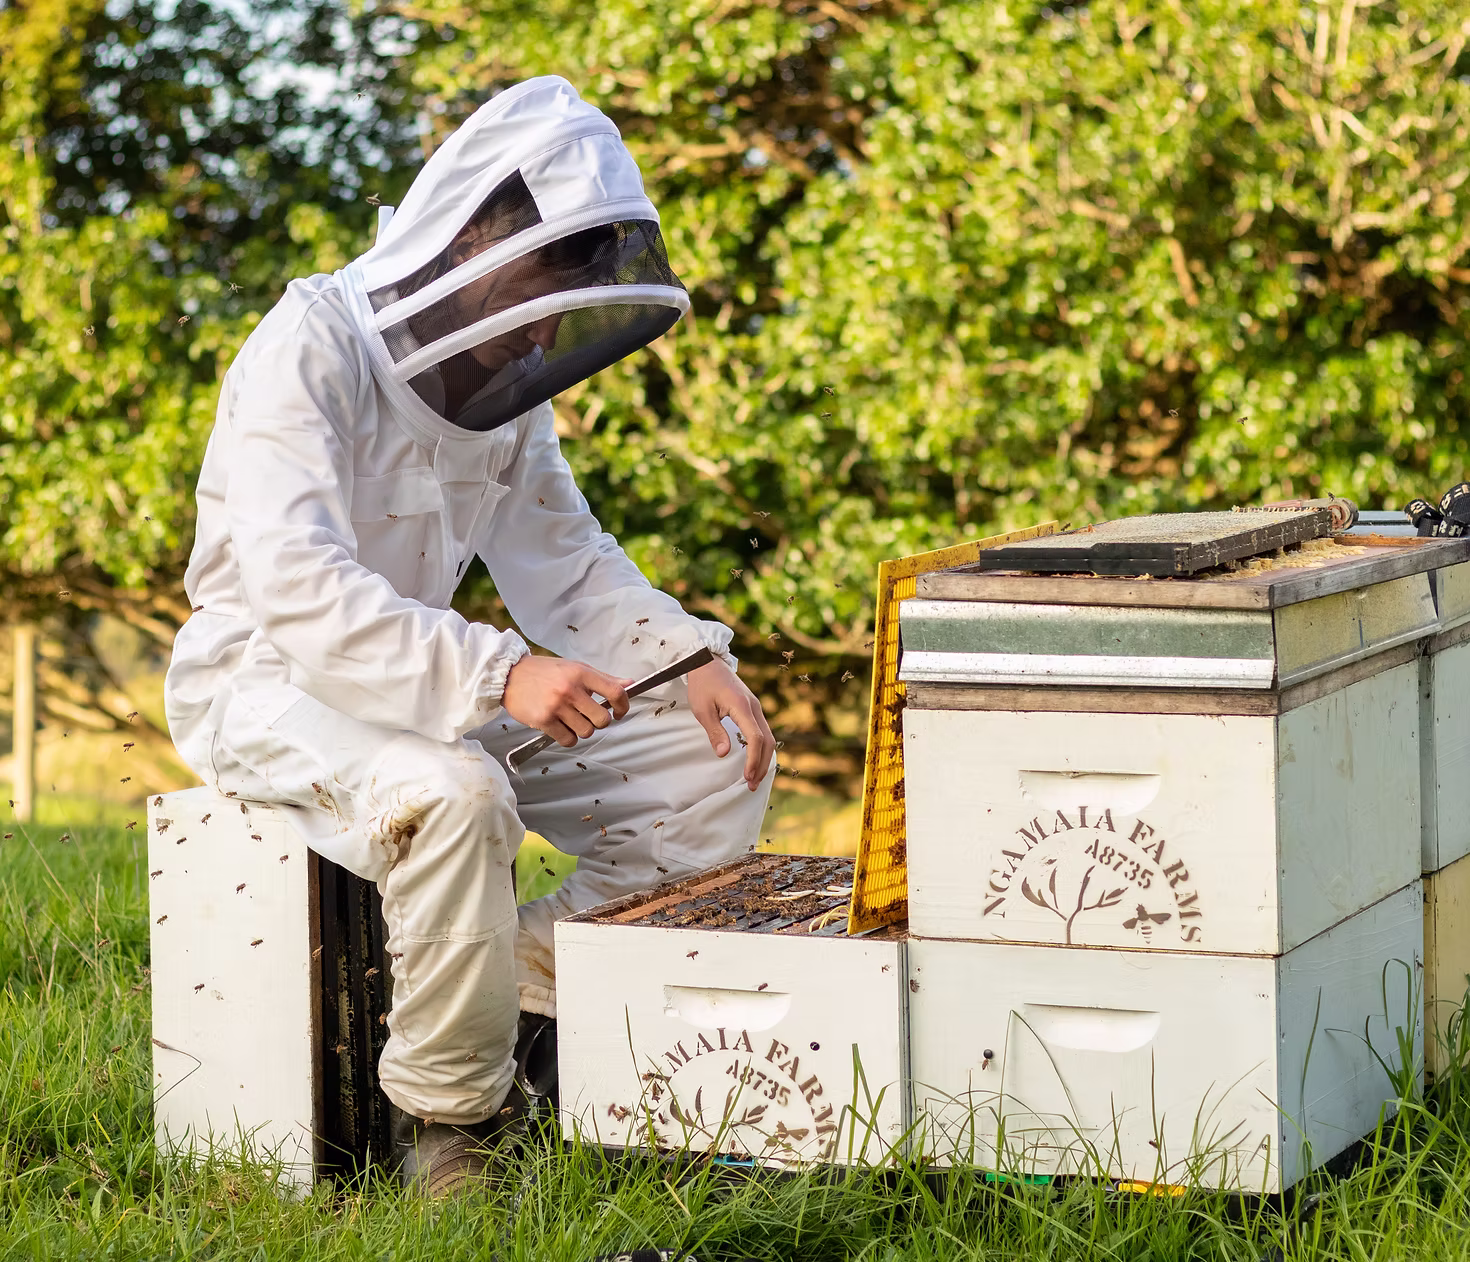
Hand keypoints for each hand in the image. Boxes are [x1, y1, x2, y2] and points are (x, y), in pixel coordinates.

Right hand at [501, 655, 630, 746]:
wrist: (509, 675)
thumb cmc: (544, 671)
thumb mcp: (575, 668)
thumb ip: (602, 678)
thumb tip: (629, 684)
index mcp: (581, 673)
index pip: (615, 692)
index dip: (623, 706)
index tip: (619, 712)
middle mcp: (570, 689)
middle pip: (602, 719)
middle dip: (599, 722)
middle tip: (589, 716)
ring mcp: (556, 706)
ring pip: (586, 732)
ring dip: (582, 730)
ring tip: (571, 720)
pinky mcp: (543, 720)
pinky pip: (567, 739)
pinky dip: (567, 738)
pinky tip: (560, 727)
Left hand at [686, 659, 775, 790]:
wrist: (707, 662)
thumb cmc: (702, 684)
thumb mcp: (702, 709)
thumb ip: (714, 731)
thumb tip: (723, 754)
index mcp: (742, 707)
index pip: (756, 738)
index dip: (754, 760)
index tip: (747, 777)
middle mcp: (754, 707)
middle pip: (768, 741)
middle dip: (762, 765)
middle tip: (751, 784)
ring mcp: (756, 707)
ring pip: (768, 737)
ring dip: (764, 758)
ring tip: (754, 777)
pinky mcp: (753, 709)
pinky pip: (763, 732)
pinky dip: (762, 749)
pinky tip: (755, 760)